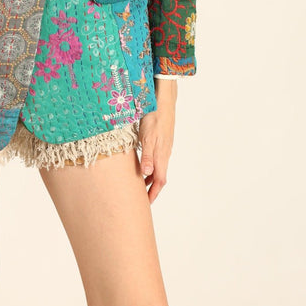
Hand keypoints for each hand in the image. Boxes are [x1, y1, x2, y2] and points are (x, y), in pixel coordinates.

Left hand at [138, 79, 176, 203]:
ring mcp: (164, 147)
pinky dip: (150, 167)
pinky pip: (157, 159)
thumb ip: (147, 155)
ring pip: (158, 168)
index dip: (153, 193)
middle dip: (152, 189)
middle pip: (160, 177)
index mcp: (161, 155)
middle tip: (142, 199)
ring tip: (140, 185)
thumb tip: (147, 174)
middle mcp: (164, 153)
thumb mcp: (147, 136)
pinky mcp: (162, 141)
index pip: (159, 181)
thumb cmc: (154, 117)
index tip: (146, 204)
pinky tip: (143, 164)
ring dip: (150, 178)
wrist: (163, 101)